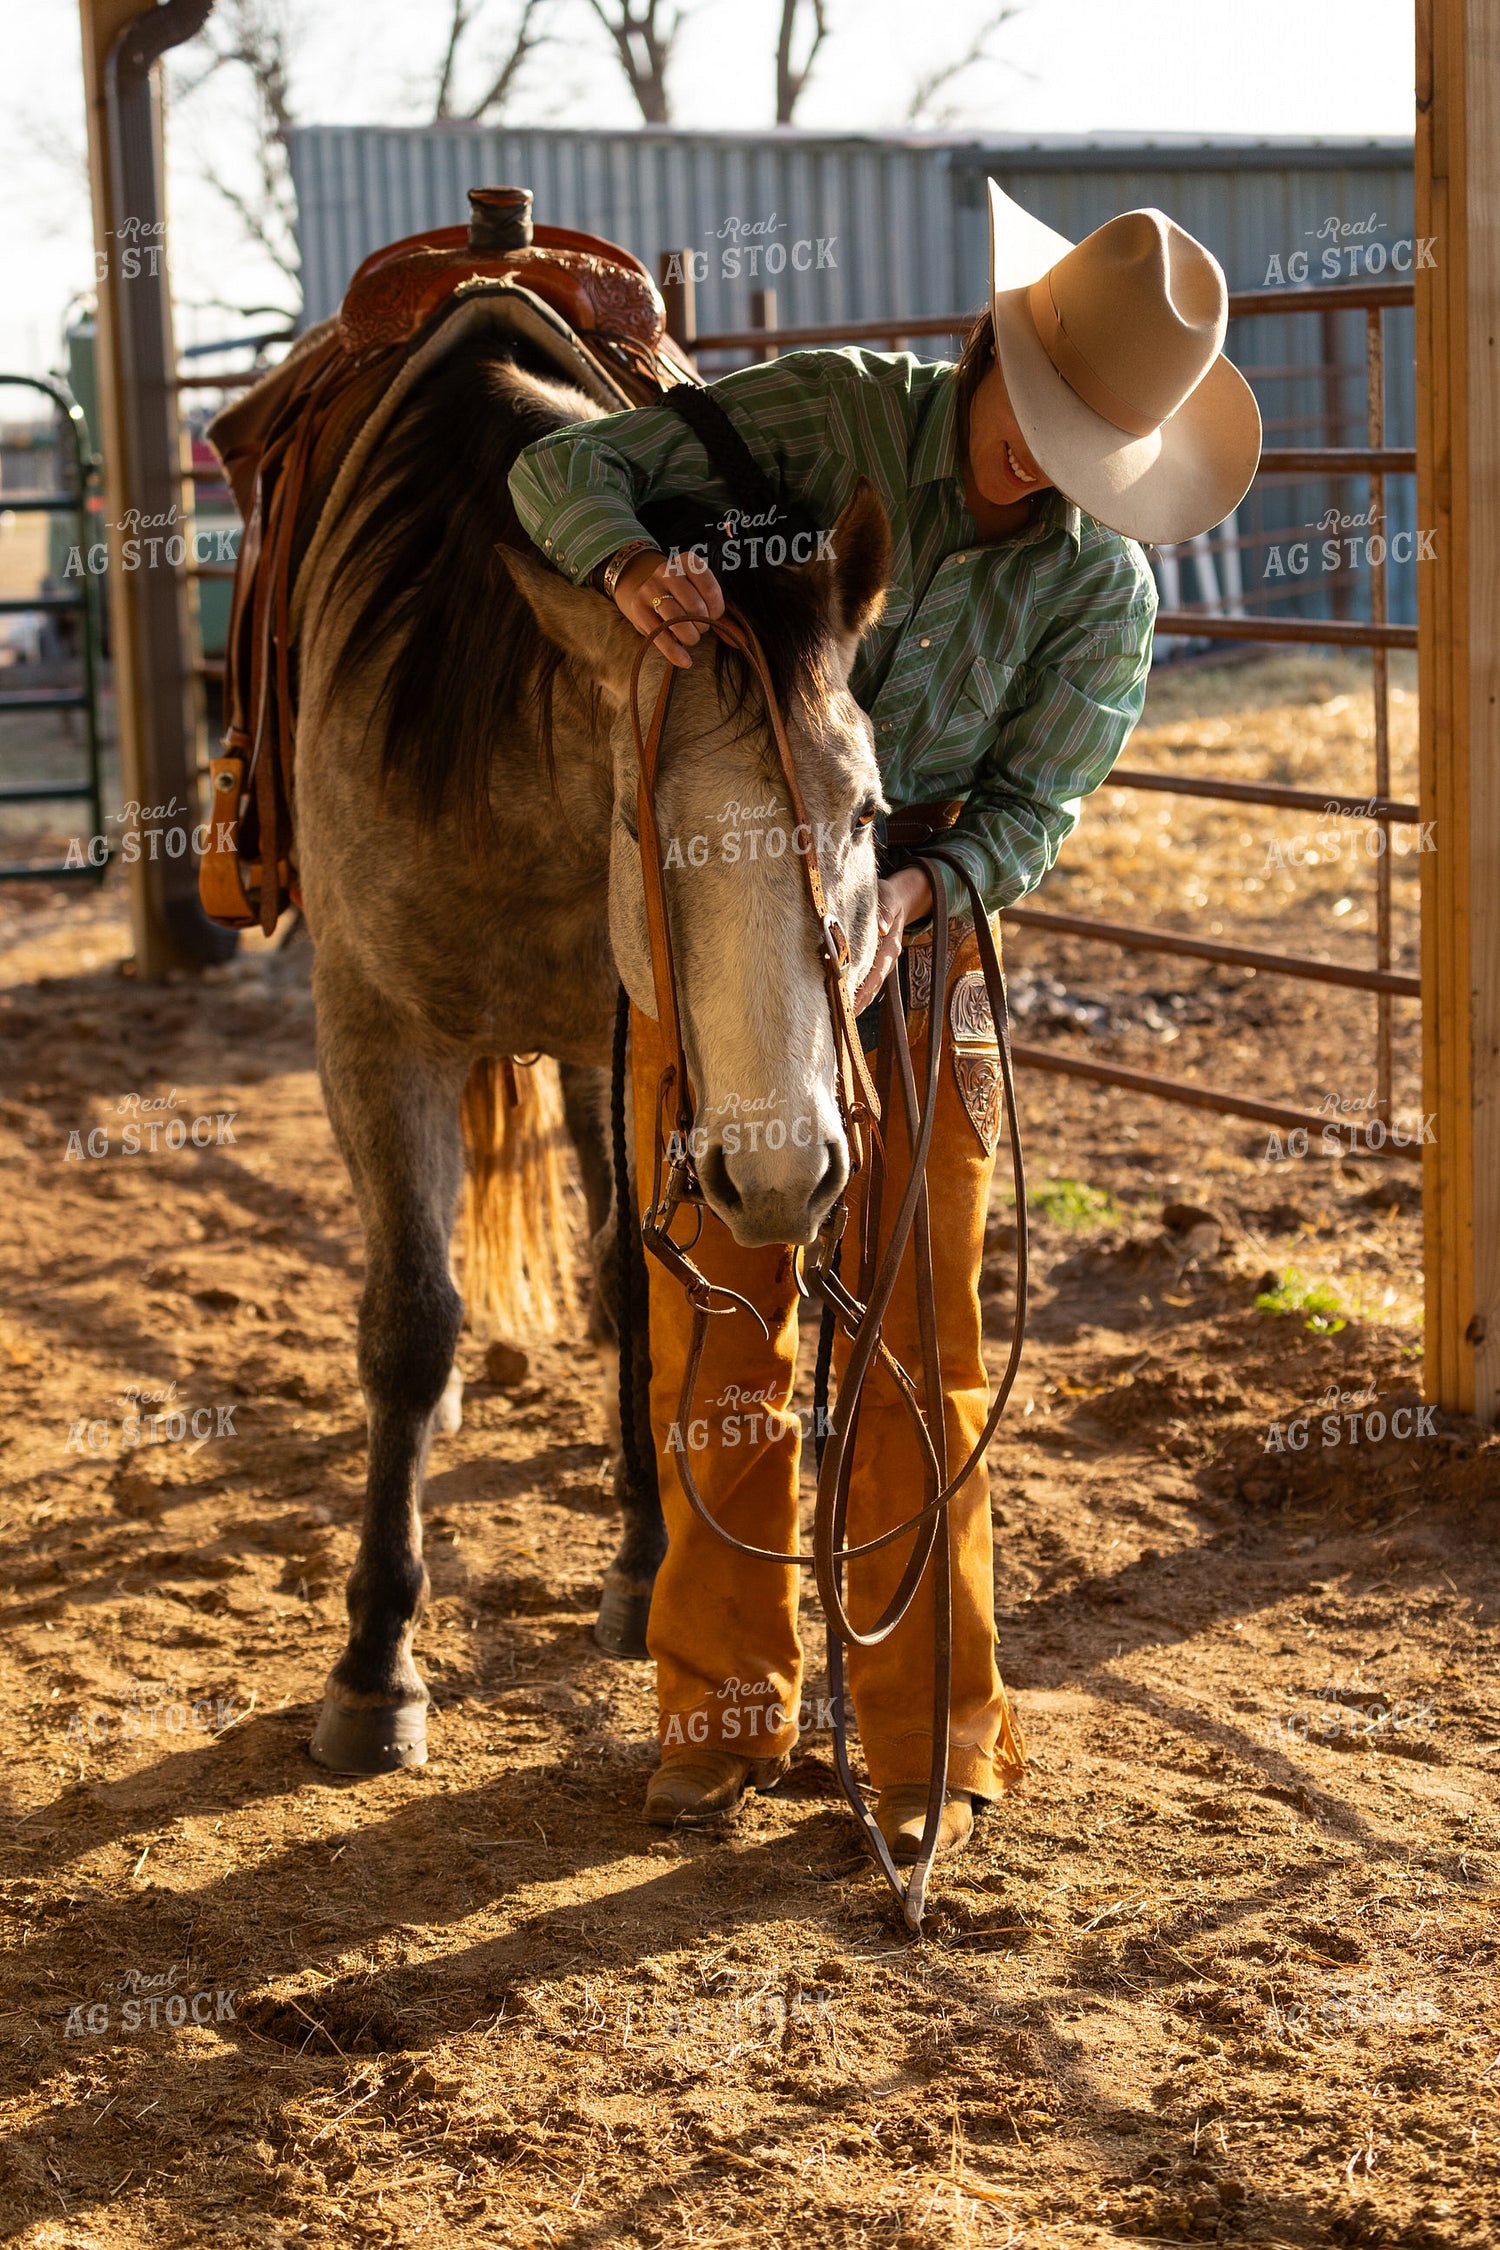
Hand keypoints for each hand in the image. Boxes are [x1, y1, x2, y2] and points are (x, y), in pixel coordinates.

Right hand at [614, 548, 724, 668]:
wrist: (644, 590)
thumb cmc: (682, 596)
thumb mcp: (702, 598)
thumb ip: (724, 618)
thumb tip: (746, 641)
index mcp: (688, 562)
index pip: (710, 589)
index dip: (716, 610)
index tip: (713, 616)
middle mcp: (667, 570)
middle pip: (694, 606)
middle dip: (702, 624)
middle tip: (700, 627)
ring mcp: (650, 588)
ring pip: (676, 619)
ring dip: (690, 636)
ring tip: (691, 637)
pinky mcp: (638, 608)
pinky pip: (660, 635)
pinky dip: (675, 652)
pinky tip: (685, 661)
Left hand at [852, 866, 933, 1013]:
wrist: (897, 897)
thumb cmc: (889, 896)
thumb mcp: (888, 898)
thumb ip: (885, 912)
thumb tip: (882, 928)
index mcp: (891, 946)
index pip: (878, 972)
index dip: (866, 988)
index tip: (853, 1003)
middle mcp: (887, 957)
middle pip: (873, 985)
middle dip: (860, 1002)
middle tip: (844, 1019)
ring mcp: (881, 960)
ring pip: (869, 985)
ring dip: (856, 1000)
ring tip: (840, 1016)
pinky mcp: (873, 959)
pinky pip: (865, 977)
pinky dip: (854, 989)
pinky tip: (841, 998)